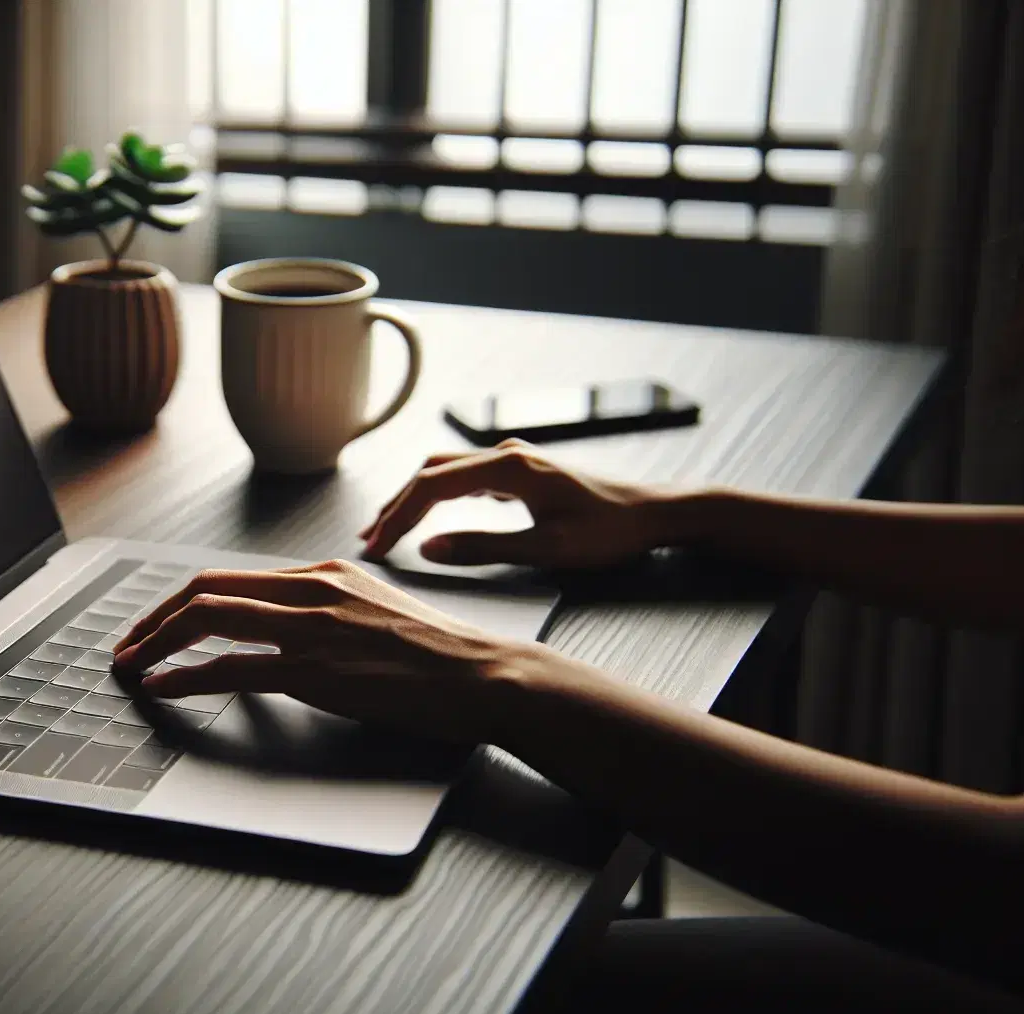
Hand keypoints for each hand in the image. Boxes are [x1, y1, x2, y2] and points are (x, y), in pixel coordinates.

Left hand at [111, 559, 603, 743]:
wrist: (485, 675)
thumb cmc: (441, 655)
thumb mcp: (377, 612)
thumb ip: (329, 612)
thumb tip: (287, 630)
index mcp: (325, 574)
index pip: (231, 577)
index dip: (181, 600)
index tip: (156, 623)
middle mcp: (312, 591)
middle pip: (206, 588)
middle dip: (154, 617)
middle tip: (127, 643)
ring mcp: (312, 629)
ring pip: (209, 619)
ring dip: (156, 643)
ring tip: (130, 665)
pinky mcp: (316, 672)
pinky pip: (232, 669)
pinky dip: (186, 677)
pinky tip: (162, 687)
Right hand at [358, 439, 670, 566]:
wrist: (655, 512)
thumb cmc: (609, 532)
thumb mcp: (547, 549)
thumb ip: (483, 547)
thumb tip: (428, 548)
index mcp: (509, 467)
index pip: (432, 488)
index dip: (398, 518)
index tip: (376, 548)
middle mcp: (506, 453)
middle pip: (430, 473)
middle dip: (395, 507)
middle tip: (369, 541)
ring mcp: (513, 458)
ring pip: (444, 471)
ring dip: (413, 498)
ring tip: (387, 529)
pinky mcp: (520, 469)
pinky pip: (464, 476)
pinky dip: (438, 495)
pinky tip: (429, 517)